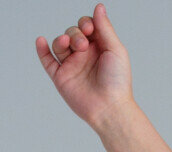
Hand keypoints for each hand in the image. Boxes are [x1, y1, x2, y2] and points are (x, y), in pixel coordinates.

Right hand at [35, 4, 133, 130]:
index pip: (87, 26)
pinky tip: (41, 41)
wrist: (110, 108)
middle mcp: (85, 56)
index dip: (85, 23)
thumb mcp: (115, 50)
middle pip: (72, 33)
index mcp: (99, 48)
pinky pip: (47, 60)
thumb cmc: (118, 82)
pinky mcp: (61, 77)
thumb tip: (99, 6)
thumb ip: (105, 28)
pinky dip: (42, 49)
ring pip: (59, 44)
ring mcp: (72, 66)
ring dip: (61, 40)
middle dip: (75, 34)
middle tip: (82, 45)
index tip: (89, 29)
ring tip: (68, 45)